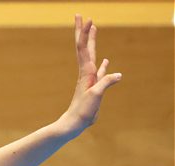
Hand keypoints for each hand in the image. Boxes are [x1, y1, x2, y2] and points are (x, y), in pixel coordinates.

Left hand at [59, 14, 122, 137]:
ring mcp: (89, 79)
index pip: (83, 48)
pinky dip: (103, 64)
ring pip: (91, 56)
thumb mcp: (95, 96)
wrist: (74, 123)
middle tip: (82, 16)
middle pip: (84, 47)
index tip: (88, 19)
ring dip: (92, 41)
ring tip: (94, 30)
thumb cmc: (82, 111)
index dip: (86, 33)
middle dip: (84, 31)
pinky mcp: (93, 87)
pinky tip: (106, 61)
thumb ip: (105, 83)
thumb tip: (118, 74)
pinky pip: (99, 72)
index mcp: (86, 72)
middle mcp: (86, 72)